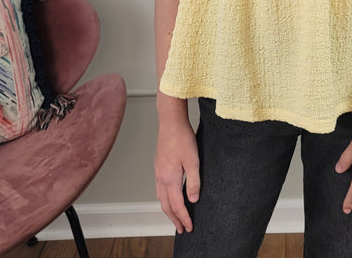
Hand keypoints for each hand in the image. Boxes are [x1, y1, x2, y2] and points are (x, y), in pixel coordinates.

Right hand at [154, 118, 199, 233]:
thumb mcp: (193, 161)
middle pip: (166, 205)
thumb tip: (193, 200)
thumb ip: (194, 182)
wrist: (170, 122)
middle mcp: (161, 178)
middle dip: (174, 219)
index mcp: (170, 179)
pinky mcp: (158, 166)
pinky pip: (159, 188)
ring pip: (161, 198)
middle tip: (182, 228)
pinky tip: (169, 196)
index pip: (177, 205)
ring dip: (168, 210)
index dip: (184, 218)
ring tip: (176, 216)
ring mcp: (158, 172)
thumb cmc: (182, 138)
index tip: (189, 227)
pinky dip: (164, 198)